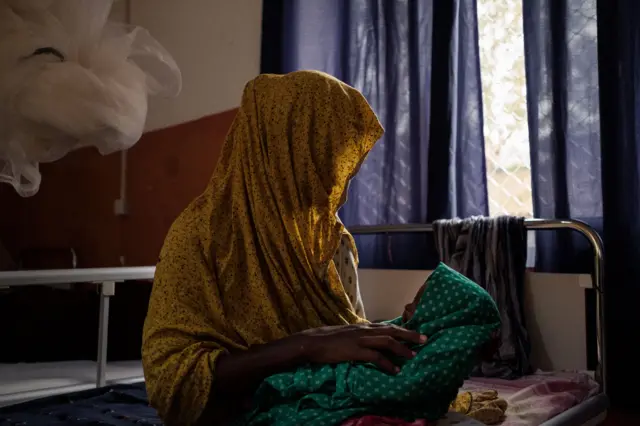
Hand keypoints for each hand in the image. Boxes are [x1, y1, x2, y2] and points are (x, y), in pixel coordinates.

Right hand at [293, 324, 427, 373]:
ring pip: (387, 341)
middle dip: (410, 334)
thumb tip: (372, 341)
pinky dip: (387, 363)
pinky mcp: (355, 350)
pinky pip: (375, 357)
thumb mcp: (348, 334)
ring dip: (402, 348)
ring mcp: (361, 340)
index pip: (387, 325)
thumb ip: (361, 336)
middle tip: (424, 339)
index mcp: (364, 327)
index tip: (415, 331)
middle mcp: (365, 330)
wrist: (313, 342)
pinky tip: (395, 370)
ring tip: (413, 355)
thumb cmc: (329, 339)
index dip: (403, 328)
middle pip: (392, 330)